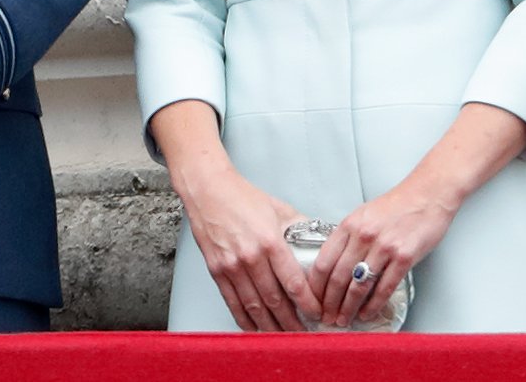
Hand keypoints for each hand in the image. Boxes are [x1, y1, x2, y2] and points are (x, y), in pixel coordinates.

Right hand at [175, 165, 318, 331]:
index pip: (294, 283)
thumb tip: (319, 243)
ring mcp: (231, 266)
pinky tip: (255, 328)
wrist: (206, 189)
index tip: (317, 314)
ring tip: (284, 336)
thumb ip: (300, 228)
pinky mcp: (216, 270)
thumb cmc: (241, 197)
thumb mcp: (278, 209)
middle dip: (292, 322)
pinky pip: (232, 302)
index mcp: (270, 242)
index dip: (308, 304)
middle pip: (275, 300)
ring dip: (271, 326)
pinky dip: (244, 319)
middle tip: (304, 334)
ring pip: (255, 306)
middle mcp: (251, 257)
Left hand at [307, 181, 455, 326]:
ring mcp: (383, 248)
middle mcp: (362, 236)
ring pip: (359, 285)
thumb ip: (347, 237)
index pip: (323, 261)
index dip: (315, 286)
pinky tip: (367, 313)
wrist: (426, 197)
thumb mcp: (362, 216)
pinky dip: (373, 304)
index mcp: (348, 225)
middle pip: (338, 277)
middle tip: (325, 317)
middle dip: (329, 302)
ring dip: (349, 307)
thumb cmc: (394, 207)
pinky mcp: (404, 258)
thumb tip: (333, 263)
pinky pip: (385, 287)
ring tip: (344, 319)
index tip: (312, 299)